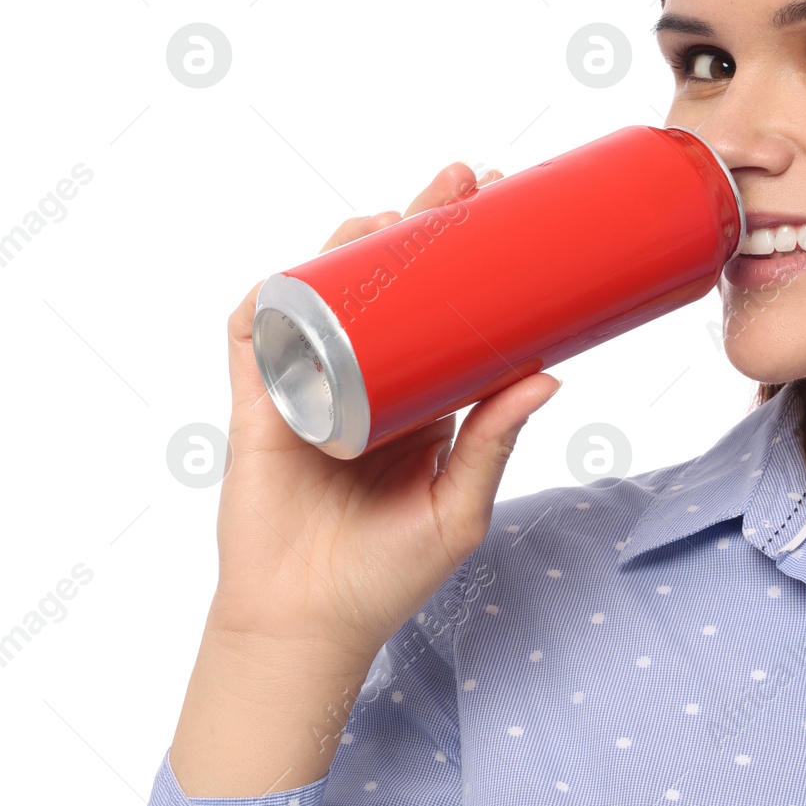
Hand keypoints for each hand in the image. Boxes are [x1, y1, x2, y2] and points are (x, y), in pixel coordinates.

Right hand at [208, 162, 557, 659]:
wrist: (310, 626)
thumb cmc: (388, 575)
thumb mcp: (460, 506)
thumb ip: (494, 442)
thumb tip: (551, 375)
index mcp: (421, 397)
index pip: (448, 304)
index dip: (471, 252)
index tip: (506, 203)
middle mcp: (368, 377)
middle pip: (391, 279)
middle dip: (422, 221)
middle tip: (465, 179)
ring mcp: (312, 384)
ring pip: (327, 290)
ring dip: (353, 243)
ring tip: (393, 214)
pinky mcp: (261, 403)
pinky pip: (254, 335)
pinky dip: (269, 296)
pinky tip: (299, 269)